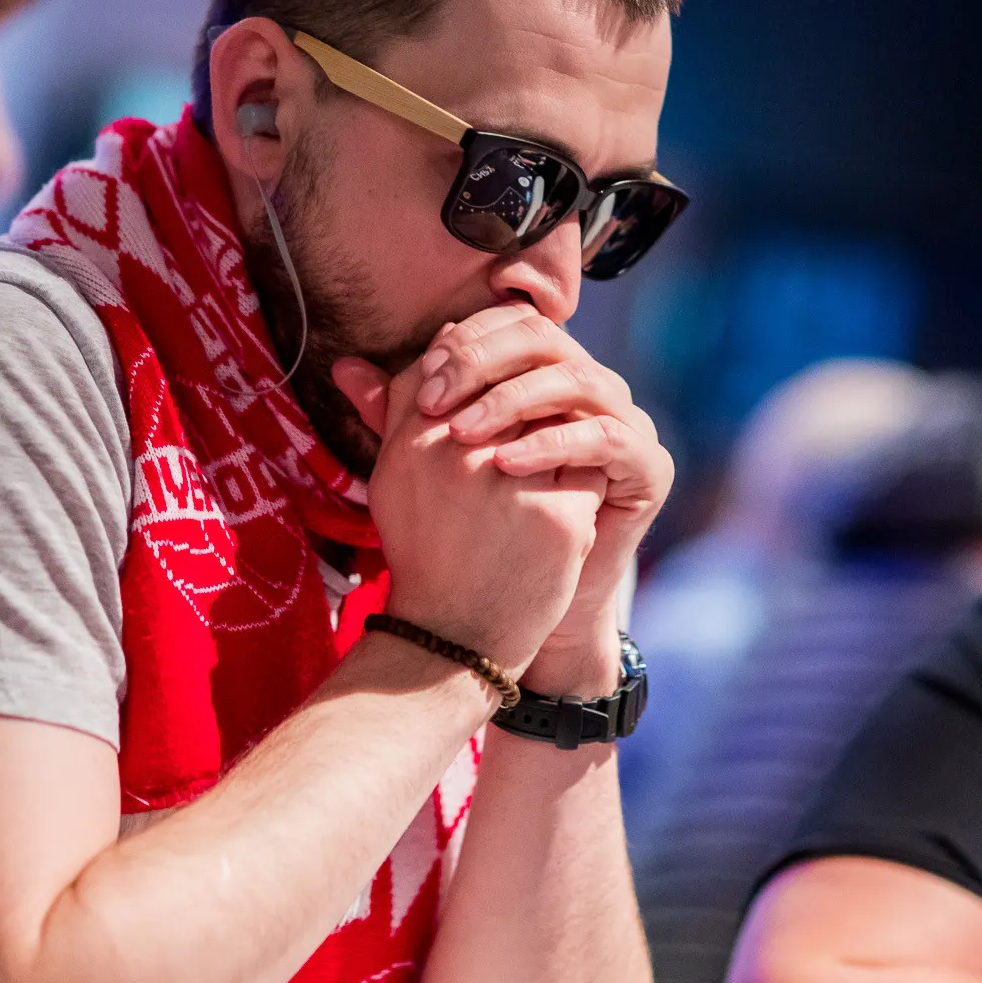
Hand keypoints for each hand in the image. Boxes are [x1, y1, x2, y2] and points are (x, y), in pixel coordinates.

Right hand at [333, 352, 606, 676]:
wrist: (455, 635)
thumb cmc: (425, 549)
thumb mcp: (395, 476)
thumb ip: (398, 405)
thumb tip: (392, 347)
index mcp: (417, 436)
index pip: (460, 355)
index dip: (483, 357)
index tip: (494, 380)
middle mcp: (461, 452)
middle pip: (515, 380)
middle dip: (530, 386)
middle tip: (538, 406)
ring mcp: (513, 484)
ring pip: (560, 416)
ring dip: (563, 426)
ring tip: (558, 451)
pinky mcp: (559, 517)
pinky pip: (589, 465)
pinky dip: (586, 472)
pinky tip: (577, 492)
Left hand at [413, 306, 673, 692]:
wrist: (518, 605)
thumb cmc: (477, 527)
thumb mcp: (432, 461)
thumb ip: (398, 411)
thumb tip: (342, 366)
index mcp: (544, 371)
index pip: (509, 325)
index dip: (464, 344)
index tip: (421, 383)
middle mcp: (590, 385)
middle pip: (544, 338)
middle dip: (485, 363)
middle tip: (436, 402)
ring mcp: (624, 421)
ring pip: (576, 378)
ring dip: (513, 400)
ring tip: (463, 435)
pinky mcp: (647, 465)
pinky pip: (606, 437)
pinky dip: (554, 444)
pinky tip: (506, 463)